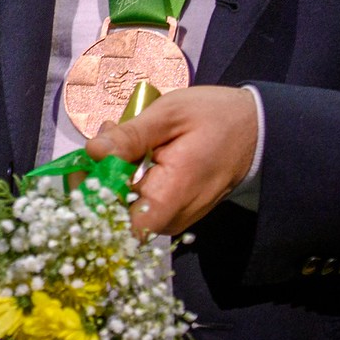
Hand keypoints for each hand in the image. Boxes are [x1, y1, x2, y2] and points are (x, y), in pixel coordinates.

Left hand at [86, 85, 258, 237]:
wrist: (255, 131)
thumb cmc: (215, 118)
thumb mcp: (170, 115)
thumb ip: (130, 136)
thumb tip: (91, 152)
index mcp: (170, 197)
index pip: (115, 224)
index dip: (91, 197)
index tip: (85, 162)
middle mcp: (169, 219)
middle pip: (112, 213)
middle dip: (96, 173)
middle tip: (106, 132)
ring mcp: (170, 219)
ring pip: (120, 205)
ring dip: (109, 170)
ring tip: (120, 132)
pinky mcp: (169, 212)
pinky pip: (135, 201)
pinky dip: (124, 175)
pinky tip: (132, 147)